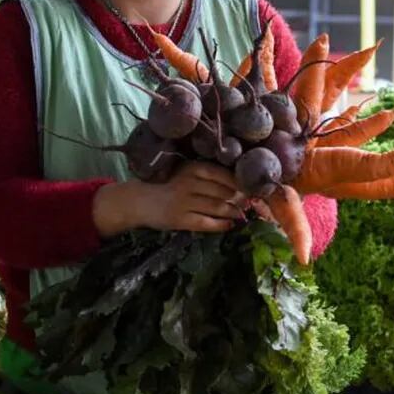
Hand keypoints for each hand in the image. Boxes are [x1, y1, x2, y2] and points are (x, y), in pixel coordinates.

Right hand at [93, 161, 244, 236]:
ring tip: (241, 214)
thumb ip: (209, 177)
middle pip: (224, 192)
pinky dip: (221, 225)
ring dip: (233, 212)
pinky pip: (207, 223)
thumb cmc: (170, 185)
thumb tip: (240, 185)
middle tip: (249, 204)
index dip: (241, 184)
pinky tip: (229, 225)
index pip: (224, 175)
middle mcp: (190, 183)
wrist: (142, 201)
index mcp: (193, 169)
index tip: (252, 189)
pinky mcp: (180, 219)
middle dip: (240, 199)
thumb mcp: (187, 174)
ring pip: (218, 208)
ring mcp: (185, 202)